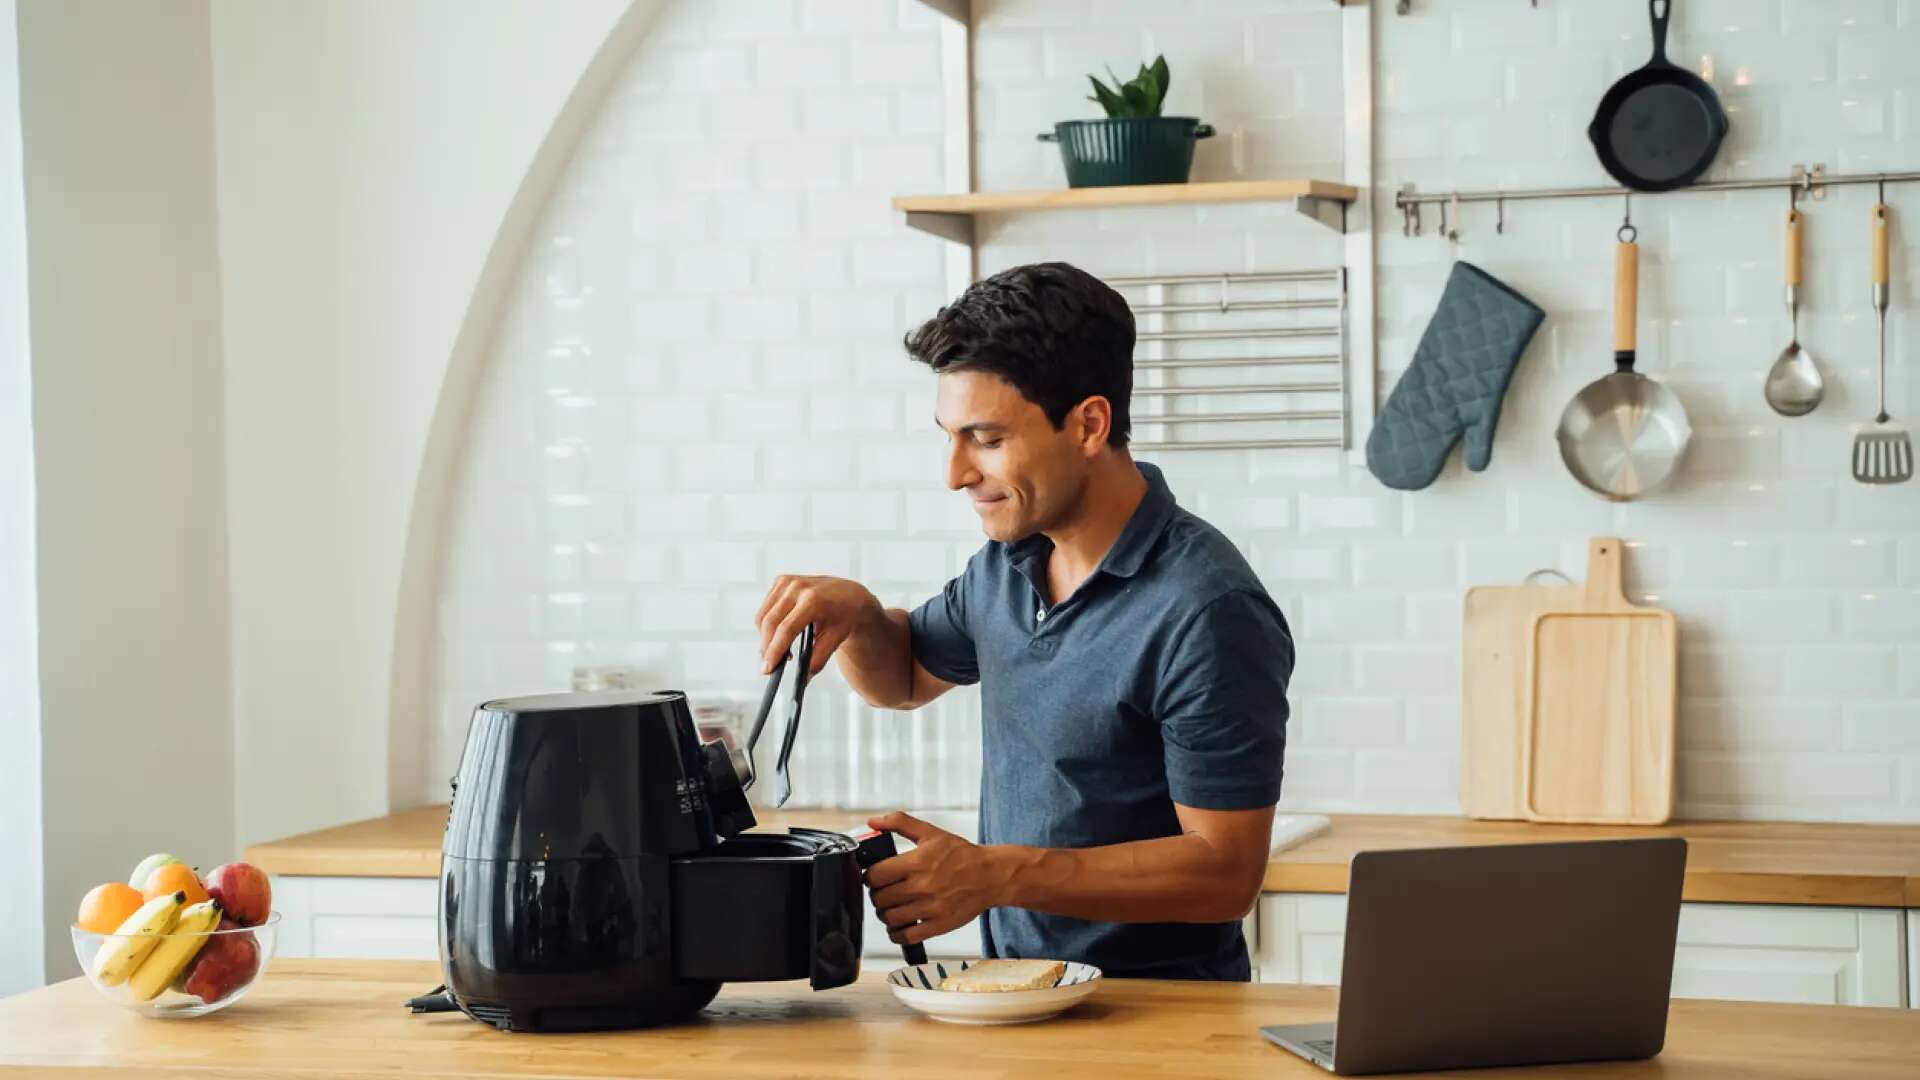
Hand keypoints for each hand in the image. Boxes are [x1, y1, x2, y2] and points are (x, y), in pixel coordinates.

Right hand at [755, 575, 882, 674]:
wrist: (850, 595)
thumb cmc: (844, 616)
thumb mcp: (836, 639)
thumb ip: (818, 659)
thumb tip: (802, 679)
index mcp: (814, 600)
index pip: (786, 629)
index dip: (774, 651)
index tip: (767, 669)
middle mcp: (798, 587)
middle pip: (770, 623)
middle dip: (766, 647)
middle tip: (768, 667)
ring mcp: (788, 581)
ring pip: (764, 616)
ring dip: (766, 637)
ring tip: (779, 652)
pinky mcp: (782, 580)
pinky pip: (766, 608)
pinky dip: (768, 624)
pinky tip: (780, 634)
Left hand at [863, 812, 1005, 945]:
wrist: (991, 875)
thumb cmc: (961, 854)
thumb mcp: (931, 832)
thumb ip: (899, 823)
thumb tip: (872, 822)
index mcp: (917, 862)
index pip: (876, 876)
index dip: (870, 877)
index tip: (875, 877)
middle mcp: (923, 886)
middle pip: (880, 898)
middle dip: (877, 895)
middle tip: (884, 892)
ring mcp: (931, 908)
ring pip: (890, 918)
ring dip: (885, 913)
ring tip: (891, 907)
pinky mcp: (939, 925)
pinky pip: (907, 936)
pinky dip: (897, 934)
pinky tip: (899, 926)